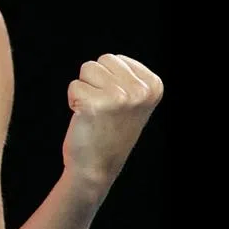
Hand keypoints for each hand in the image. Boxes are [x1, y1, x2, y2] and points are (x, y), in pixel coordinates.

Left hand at [62, 54, 163, 199]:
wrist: (96, 170)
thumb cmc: (110, 132)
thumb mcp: (134, 103)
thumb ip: (130, 79)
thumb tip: (113, 60)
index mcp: (154, 86)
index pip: (116, 59)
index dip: (109, 80)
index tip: (116, 106)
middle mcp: (140, 91)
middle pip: (102, 60)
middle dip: (96, 82)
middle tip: (103, 110)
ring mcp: (119, 97)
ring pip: (87, 69)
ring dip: (85, 90)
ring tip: (95, 113)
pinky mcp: (95, 104)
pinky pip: (74, 86)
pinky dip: (74, 101)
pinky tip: (85, 120)